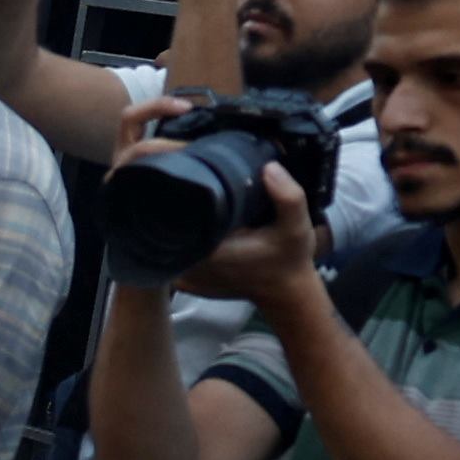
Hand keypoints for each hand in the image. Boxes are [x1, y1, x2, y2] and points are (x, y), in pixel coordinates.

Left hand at [120, 92, 325, 301]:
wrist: (284, 291)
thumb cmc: (289, 259)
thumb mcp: (297, 227)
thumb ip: (288, 198)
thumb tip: (269, 168)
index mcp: (207, 249)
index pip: (171, 215)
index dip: (172, 189)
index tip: (180, 168)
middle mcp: (189, 261)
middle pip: (162, 222)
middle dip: (167, 198)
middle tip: (181, 172)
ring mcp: (185, 269)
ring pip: (163, 233)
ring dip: (168, 212)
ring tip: (179, 186)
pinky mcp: (187, 272)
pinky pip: (172, 244)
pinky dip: (175, 228)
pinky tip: (184, 210)